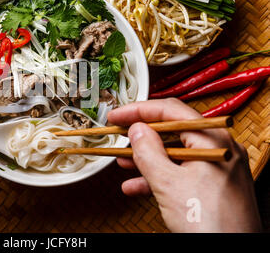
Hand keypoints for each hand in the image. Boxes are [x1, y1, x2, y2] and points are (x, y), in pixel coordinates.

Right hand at [108, 98, 261, 232]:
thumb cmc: (212, 223)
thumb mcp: (169, 184)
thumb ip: (149, 153)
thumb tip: (137, 130)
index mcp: (213, 140)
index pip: (171, 111)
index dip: (139, 111)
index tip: (117, 116)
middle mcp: (217, 150)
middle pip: (171, 132)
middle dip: (141, 138)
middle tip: (118, 136)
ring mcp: (215, 169)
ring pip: (173, 155)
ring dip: (145, 159)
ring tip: (122, 162)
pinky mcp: (211, 187)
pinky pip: (179, 174)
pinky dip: (156, 178)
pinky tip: (135, 186)